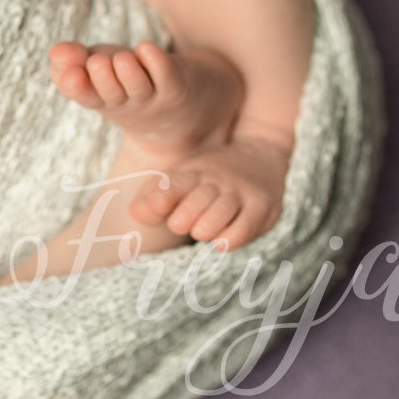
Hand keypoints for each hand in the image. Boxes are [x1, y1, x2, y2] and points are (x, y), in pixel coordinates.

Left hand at [129, 135, 290, 251]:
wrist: (261, 158)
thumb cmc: (209, 181)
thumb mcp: (180, 181)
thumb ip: (153, 199)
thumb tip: (136, 212)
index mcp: (193, 172)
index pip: (176, 182)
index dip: (165, 194)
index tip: (158, 204)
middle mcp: (218, 179)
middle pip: (198, 200)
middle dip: (184, 217)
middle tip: (179, 224)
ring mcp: (242, 192)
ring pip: (221, 213)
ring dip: (205, 227)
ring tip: (200, 230)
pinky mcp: (262, 207)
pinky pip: (243, 229)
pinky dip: (227, 239)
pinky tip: (219, 240)